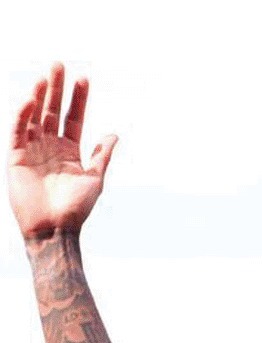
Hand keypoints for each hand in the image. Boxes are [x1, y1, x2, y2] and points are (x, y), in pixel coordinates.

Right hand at [8, 63, 116, 239]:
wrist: (55, 228)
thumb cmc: (76, 208)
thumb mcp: (94, 178)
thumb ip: (101, 155)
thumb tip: (114, 134)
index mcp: (70, 152)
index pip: (73, 118)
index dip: (78, 99)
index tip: (83, 79)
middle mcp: (50, 147)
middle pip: (52, 111)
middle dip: (56, 89)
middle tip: (59, 64)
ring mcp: (33, 150)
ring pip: (35, 116)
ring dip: (39, 96)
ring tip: (46, 76)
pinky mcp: (16, 156)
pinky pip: (17, 131)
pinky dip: (22, 115)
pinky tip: (30, 100)